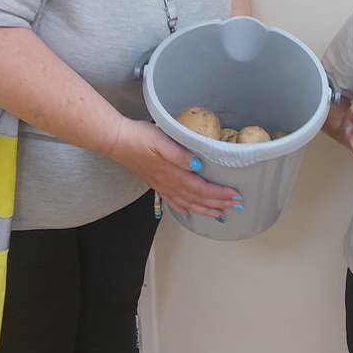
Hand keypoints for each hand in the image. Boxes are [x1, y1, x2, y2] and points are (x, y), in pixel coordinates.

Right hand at [113, 119, 240, 217]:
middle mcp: (170, 185)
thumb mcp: (162, 140)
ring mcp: (162, 186)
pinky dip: (184, 210)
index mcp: (174, 175)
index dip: (220, 194)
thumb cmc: (140, 137)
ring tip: (220, 214)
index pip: (202, 189)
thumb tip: (198, 165)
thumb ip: (180, 154)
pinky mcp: (156, 184)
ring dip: (205, 210)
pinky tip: (189, 213)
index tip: (236, 195)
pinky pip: (173, 202)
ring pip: (188, 204)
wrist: (117, 140)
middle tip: (235, 206)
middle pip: (198, 199)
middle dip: (218, 204)